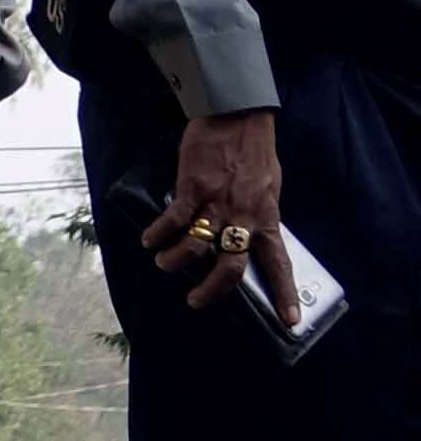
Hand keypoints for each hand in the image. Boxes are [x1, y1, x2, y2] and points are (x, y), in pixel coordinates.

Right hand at [150, 108, 289, 318]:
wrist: (238, 118)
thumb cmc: (253, 152)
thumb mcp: (269, 188)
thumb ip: (258, 214)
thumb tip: (248, 234)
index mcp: (266, 218)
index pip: (278, 263)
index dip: (284, 294)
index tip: (290, 322)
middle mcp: (245, 217)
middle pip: (230, 266)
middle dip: (211, 290)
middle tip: (195, 301)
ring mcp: (219, 204)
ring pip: (196, 247)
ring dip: (175, 261)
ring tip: (164, 263)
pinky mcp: (194, 188)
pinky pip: (174, 220)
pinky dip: (158, 234)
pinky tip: (149, 239)